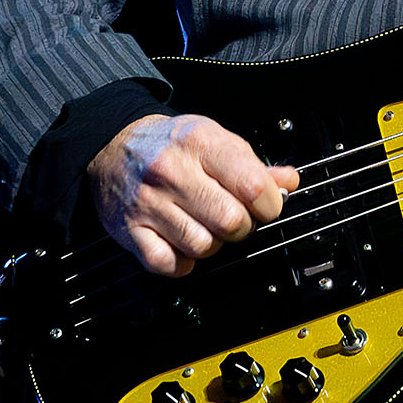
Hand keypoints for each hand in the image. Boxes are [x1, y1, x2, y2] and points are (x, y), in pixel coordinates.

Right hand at [86, 113, 300, 276]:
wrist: (114, 146)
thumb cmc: (172, 144)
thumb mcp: (216, 138)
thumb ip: (254, 164)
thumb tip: (288, 182)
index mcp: (201, 143)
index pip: (252, 186)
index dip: (269, 204)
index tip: (266, 206)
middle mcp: (173, 172)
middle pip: (230, 221)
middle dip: (243, 227)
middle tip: (236, 218)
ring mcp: (149, 203)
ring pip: (202, 246)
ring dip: (213, 245)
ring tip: (207, 227)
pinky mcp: (130, 230)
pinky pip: (167, 264)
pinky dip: (182, 262)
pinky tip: (183, 243)